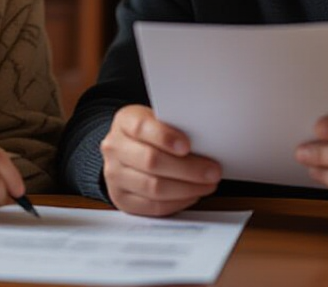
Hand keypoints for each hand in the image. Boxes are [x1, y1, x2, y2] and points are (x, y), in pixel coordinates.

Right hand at [100, 105, 221, 216]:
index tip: (187, 146)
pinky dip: (177, 202)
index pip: (141, 128)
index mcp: (124, 122)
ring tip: (207, 185)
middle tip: (213, 171)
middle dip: (187, 169)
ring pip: (153, 187)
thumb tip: (207, 143)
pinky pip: (152, 206)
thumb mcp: (159, 120)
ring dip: (187, 188)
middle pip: (151, 161)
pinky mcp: (121, 199)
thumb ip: (176, 127)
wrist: (127, 150)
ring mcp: (114, 175)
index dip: (165, 137)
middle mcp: (114, 148)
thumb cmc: (151, 134)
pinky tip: (193, 195)